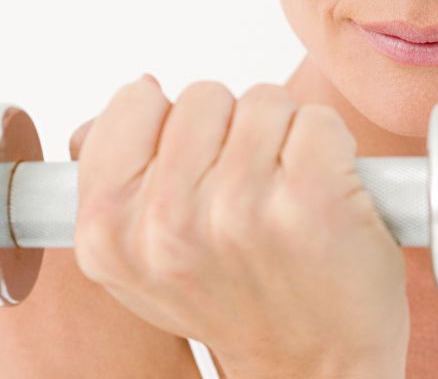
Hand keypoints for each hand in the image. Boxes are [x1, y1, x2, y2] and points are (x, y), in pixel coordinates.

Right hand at [70, 76, 409, 378]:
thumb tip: (141, 87)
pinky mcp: (313, 198)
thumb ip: (120, 169)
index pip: (134, 103)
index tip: (194, 165)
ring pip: (263, 99)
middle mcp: (168, 223)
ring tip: (283, 193)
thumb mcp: (144, 253)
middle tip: (247, 187)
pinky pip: (315, 118)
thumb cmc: (234, 298)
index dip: (173, 125)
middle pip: (203, 95)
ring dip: (281, 134)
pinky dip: (327, 143)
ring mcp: (241, 210)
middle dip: (230, 128)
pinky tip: (322, 193)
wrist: (317, 362)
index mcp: (109, 232)